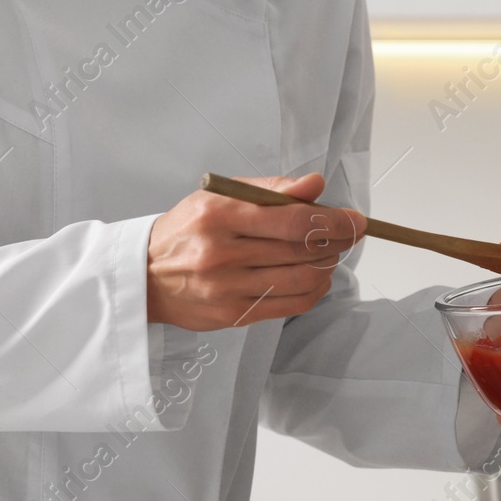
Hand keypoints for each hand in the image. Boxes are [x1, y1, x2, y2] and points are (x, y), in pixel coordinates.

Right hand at [146, 173, 362, 330]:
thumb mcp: (220, 197)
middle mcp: (223, 253)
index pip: (294, 219)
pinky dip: (314, 290)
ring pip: (303, 279)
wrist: (145, 274)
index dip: (335, 220)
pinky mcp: (234, 315)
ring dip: (328, 266)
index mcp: (219, 215)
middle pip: (303, 250)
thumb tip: (316, 185)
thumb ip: (270, 190)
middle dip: (337, 240)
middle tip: (348, 233)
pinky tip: (316, 277)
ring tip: (328, 254)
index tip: (355, 219)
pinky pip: (292, 304)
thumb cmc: (189, 230)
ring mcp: (228, 288)